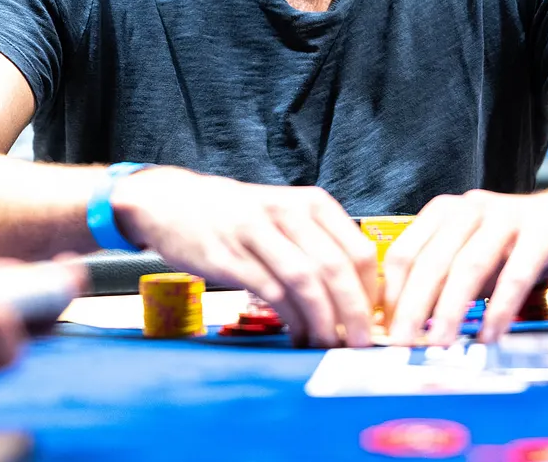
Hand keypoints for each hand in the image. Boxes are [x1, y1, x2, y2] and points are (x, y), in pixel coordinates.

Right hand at [113, 167, 377, 347]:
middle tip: (359, 346)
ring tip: (326, 345)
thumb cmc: (238, 216)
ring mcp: (256, 233)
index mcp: (311, 203)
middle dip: (354, 315)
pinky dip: (290, 320)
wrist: (173, 202)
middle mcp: (287, 213)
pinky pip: (271, 293)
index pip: (359, 250)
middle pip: (335, 269)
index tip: (375, 322)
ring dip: (322, 322)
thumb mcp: (286, 214)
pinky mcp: (229, 257)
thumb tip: (359, 296)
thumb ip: (320, 245)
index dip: (372, 293)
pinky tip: (297, 335)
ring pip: (305, 283)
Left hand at [382, 184, 547, 345]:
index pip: (405, 253)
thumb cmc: (515, 243)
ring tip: (442, 344)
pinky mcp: (542, 231)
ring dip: (451, 310)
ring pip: (469, 266)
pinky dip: (500, 307)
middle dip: (414, 308)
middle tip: (404, 345)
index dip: (393, 294)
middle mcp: (470, 209)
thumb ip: (444, 281)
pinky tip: (491, 334)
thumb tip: (410, 325)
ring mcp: (506, 217)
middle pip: (432, 261)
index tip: (387, 331)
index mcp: (445, 212)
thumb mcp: (472, 254)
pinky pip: (516, 273)